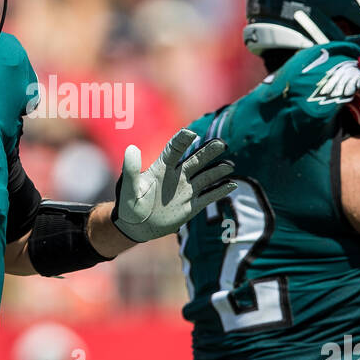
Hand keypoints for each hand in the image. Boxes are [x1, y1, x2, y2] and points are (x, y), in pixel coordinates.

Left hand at [112, 129, 236, 242]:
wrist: (136, 225)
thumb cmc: (130, 205)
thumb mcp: (128, 187)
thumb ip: (131, 170)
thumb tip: (131, 149)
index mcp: (162, 168)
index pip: (174, 149)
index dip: (183, 140)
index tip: (191, 134)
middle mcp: (177, 176)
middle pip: (196, 160)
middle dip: (208, 152)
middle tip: (221, 144)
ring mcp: (186, 190)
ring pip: (206, 176)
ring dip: (218, 170)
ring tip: (229, 166)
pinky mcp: (192, 206)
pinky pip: (208, 196)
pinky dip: (220, 191)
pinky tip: (231, 184)